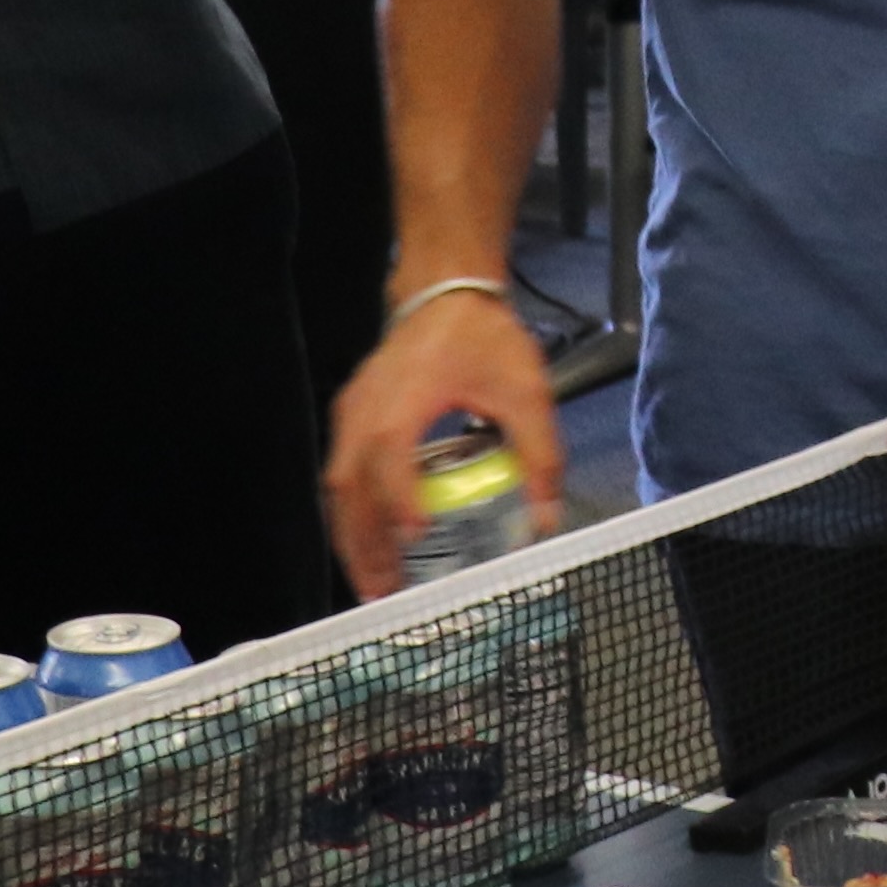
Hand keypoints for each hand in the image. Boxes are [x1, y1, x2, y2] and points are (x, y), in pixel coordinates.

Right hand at [319, 284, 565, 597]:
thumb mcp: (527, 393)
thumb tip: (547, 519)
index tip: (416, 536)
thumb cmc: (483, 339)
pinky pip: (341, 474)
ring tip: (375, 584)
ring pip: (339, 487)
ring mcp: (352, 415)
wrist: (446, 293)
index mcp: (404, 402)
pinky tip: (371, 544)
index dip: (399, 498)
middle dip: (366, 544)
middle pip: (351, 488)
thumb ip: (540, 454)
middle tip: (387, 593)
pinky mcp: (351, 418)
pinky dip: (352, 515)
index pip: (391, 456)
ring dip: (353, 538)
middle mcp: (366, 412)